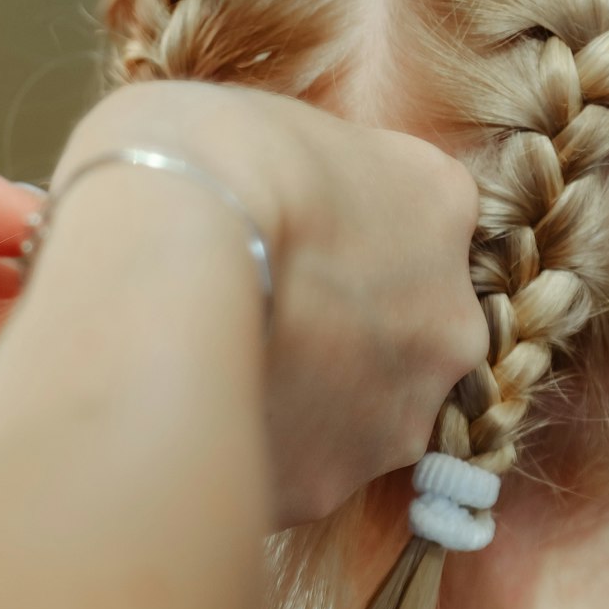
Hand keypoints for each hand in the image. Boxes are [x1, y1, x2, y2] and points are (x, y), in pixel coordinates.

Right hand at [59, 84, 487, 524]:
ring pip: (359, 417)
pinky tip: (192, 421)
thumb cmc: (194, 154)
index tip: (288, 238)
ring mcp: (399, 413)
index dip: (346, 234)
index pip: (420, 224)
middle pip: (407, 334)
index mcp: (438, 203)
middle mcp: (449, 319)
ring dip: (307, 407)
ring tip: (214, 377)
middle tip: (257, 320)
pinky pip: (297, 472)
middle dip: (343, 336)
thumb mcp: (269, 122)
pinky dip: (255, 455)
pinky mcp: (331, 486)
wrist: (159, 261)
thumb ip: (302, 180)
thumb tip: (271, 210)